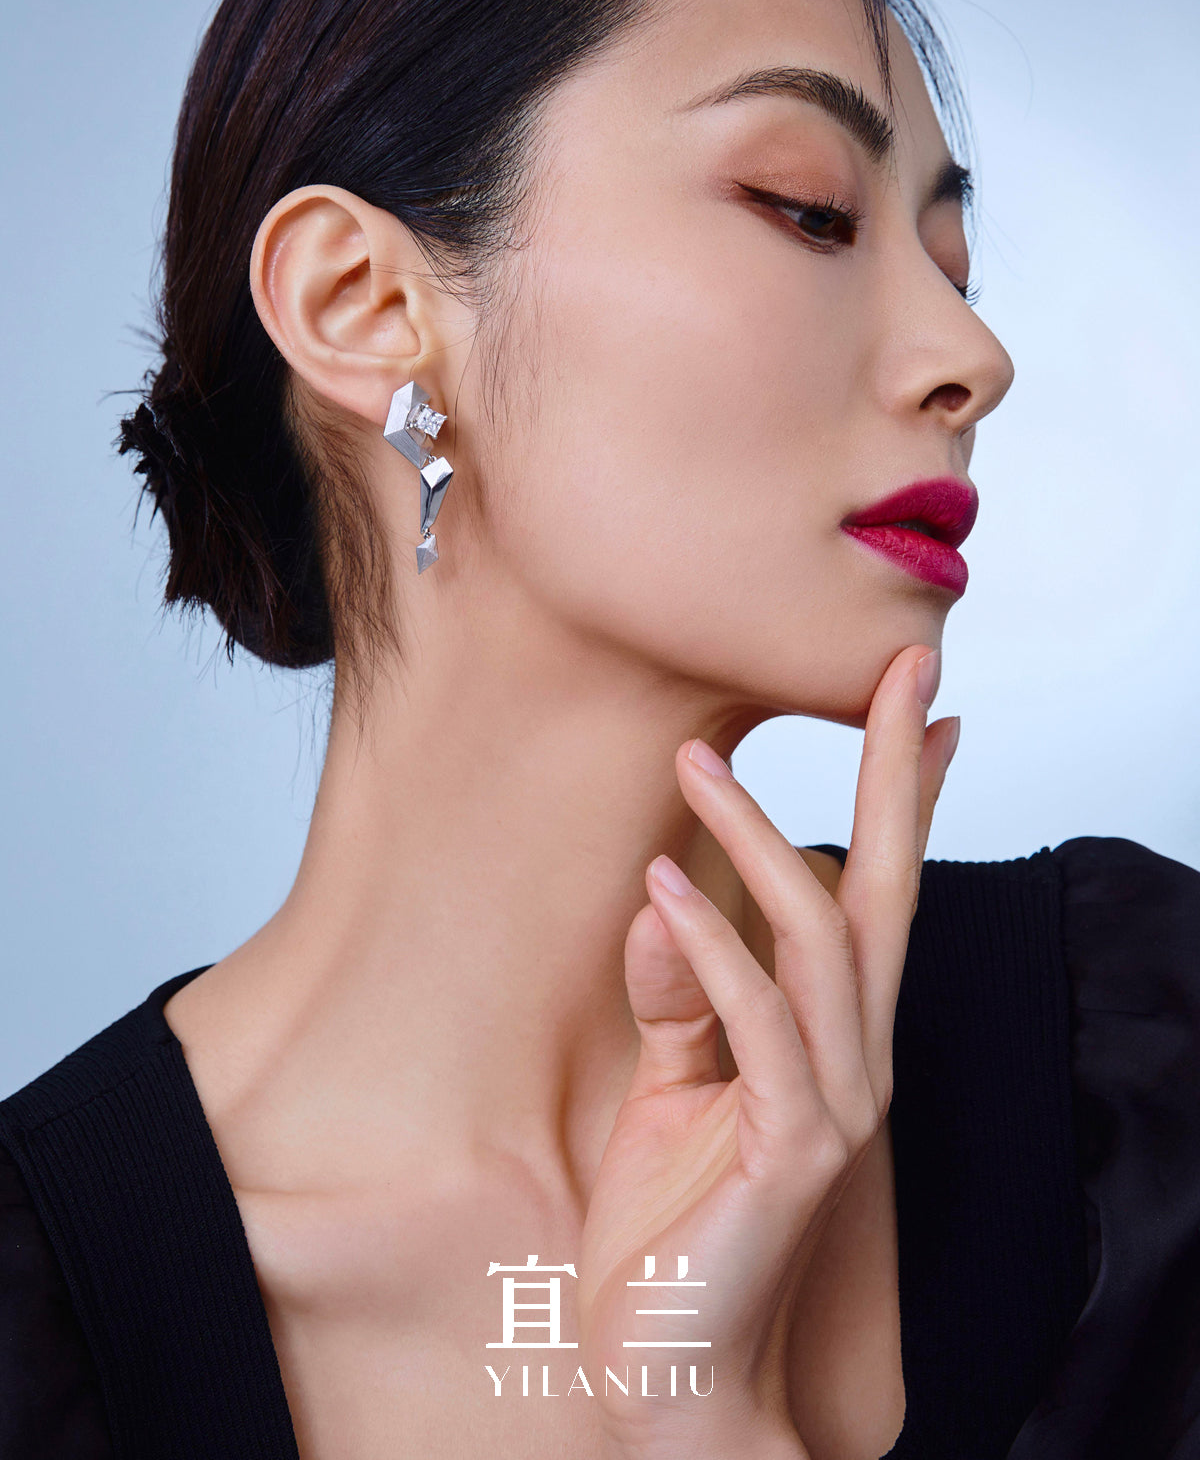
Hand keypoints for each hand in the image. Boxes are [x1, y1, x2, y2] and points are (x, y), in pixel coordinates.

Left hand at [578, 644, 957, 1459]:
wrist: (669, 1362)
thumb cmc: (674, 1221)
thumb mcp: (669, 1083)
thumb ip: (679, 993)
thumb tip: (669, 895)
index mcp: (827, 1033)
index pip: (877, 893)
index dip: (903, 800)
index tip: (919, 710)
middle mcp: (853, 1055)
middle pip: (886, 890)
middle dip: (895, 775)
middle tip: (896, 671)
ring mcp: (835, 1102)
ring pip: (820, 940)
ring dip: (758, 841)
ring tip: (698, 762)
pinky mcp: (794, 1148)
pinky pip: (757, 1026)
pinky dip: (712, 951)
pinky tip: (664, 890)